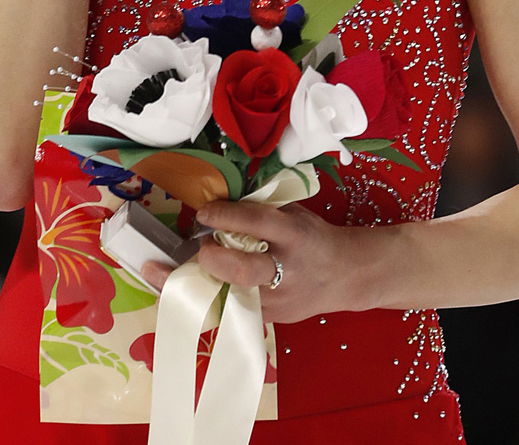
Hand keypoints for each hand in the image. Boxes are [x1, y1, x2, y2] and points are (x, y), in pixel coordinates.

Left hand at [142, 201, 380, 322]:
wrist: (346, 275)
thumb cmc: (312, 238)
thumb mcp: (292, 215)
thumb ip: (260, 212)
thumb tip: (215, 200)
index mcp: (293, 234)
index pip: (256, 222)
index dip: (226, 216)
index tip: (203, 213)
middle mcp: (285, 269)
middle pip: (243, 270)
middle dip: (212, 259)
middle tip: (199, 248)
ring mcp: (278, 299)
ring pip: (232, 296)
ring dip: (198, 283)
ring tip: (172, 271)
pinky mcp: (272, 318)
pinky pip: (233, 309)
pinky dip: (207, 298)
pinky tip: (182, 291)